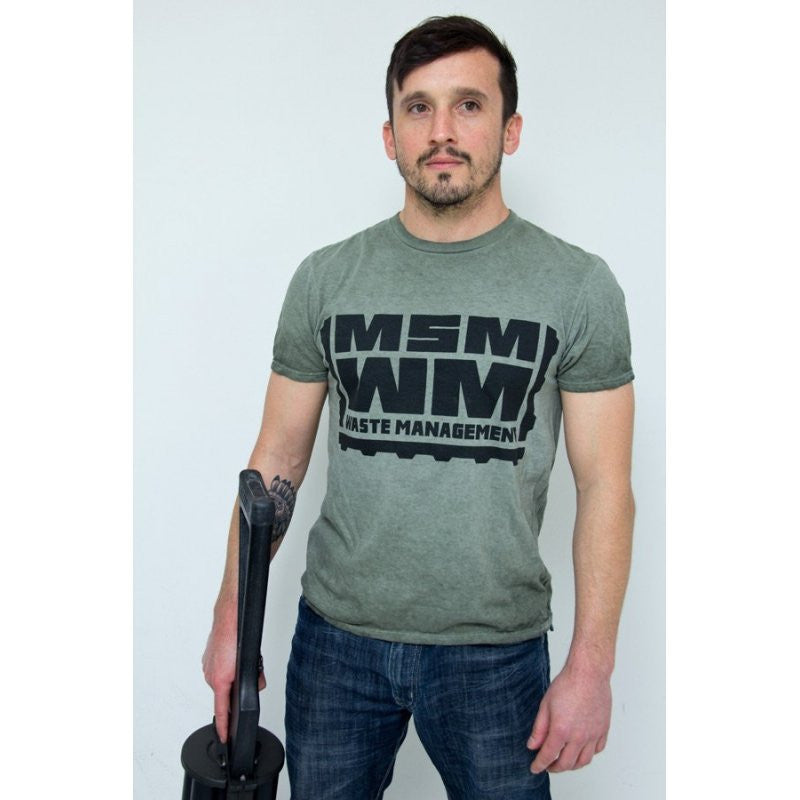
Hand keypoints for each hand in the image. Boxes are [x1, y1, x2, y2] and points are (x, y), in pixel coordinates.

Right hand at [202, 623, 265, 742]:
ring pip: (221, 681)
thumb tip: (257, 686)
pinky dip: (225, 668)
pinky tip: (233, 658)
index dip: (224, 727)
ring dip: (230, 678)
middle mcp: (211, 675)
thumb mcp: (253, 662)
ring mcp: (207, 667)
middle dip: (234, 692)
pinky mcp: (207, 659)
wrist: (228, 617)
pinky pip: (217, 670)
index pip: (221, 711)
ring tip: (239, 665)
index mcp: (220, 680)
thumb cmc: (237, 636)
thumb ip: (254, 679)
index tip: (224, 738)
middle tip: (247, 682)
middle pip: (223, 694)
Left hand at [526, 664, 611, 773]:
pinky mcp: (603, 730)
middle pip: (566, 763)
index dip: (539, 764)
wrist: (588, 673)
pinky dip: (588, 754)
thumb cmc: (567, 684)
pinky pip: (597, 750)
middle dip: (555, 768)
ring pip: (583, 761)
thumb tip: (533, 745)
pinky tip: (581, 750)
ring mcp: (593, 735)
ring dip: (572, 765)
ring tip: (564, 761)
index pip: (548, 756)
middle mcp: (579, 737)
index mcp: (561, 730)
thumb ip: (539, 729)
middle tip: (548, 765)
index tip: (535, 768)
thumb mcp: (545, 705)